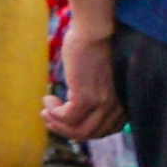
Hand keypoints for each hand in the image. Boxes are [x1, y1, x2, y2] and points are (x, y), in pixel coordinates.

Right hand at [46, 18, 122, 146]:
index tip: (64, 122)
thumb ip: (93, 93)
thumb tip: (73, 104)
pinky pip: (66, 117)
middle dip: (66, 131)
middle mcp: (115, 105)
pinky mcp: (86, 98)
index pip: (105, 130)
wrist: (93, 32)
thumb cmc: (93, 48)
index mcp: (121, 101)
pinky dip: (54, 112)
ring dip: (57, 124)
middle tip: (49, 119)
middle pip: (90, 134)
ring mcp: (101, 103)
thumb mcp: (96, 78)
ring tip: (46, 112)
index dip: (82, 130)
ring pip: (78, 131)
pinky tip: (48, 99)